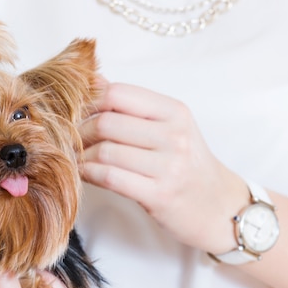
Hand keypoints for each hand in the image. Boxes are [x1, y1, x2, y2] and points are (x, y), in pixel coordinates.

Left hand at [80, 82, 248, 254]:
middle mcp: (174, 136)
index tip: (75, 113)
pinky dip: (89, 174)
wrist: (218, 207)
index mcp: (174, 112)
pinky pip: (110, 177)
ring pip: (105, 151)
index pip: (118, 94)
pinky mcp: (159, 195)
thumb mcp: (170, 128)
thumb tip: (93, 80)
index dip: (88, 102)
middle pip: (107, 122)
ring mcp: (169, 167)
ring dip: (82, 155)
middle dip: (79, 131)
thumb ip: (133, 107)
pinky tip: (84, 174)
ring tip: (75, 158)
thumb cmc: (188, 166)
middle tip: (68, 139)